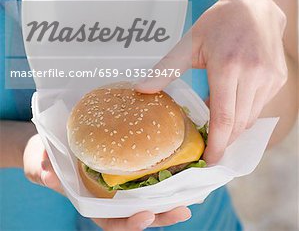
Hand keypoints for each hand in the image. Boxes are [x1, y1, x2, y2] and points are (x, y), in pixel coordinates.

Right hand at [23, 135, 190, 228]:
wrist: (52, 142)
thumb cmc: (45, 156)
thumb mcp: (40, 161)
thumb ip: (44, 168)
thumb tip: (47, 172)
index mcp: (90, 202)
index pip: (112, 222)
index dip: (130, 223)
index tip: (146, 216)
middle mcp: (109, 197)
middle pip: (138, 212)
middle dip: (161, 215)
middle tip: (182, 210)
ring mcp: (120, 183)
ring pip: (148, 196)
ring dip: (170, 198)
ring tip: (192, 193)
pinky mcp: (128, 166)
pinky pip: (148, 174)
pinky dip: (165, 173)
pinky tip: (183, 164)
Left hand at [136, 0, 287, 163]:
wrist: (254, 5)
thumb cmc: (219, 22)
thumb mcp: (191, 42)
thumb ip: (167, 68)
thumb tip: (141, 89)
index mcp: (228, 66)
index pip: (224, 118)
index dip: (216, 144)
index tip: (209, 160)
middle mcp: (253, 74)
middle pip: (238, 123)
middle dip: (223, 140)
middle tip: (208, 147)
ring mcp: (269, 77)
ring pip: (251, 118)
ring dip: (234, 126)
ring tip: (217, 123)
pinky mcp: (278, 78)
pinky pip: (261, 106)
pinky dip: (245, 112)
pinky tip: (233, 104)